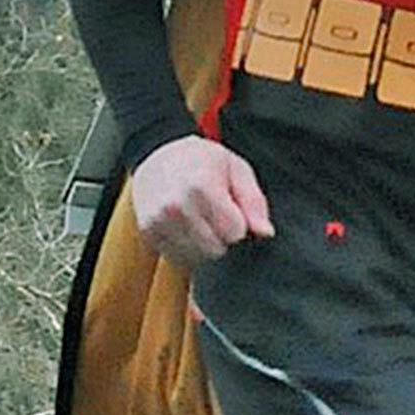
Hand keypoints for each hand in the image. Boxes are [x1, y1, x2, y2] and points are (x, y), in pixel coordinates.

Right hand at [129, 134, 273, 268]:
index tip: (230, 208)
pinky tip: (185, 227)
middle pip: (216, 250)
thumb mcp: (235, 169)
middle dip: (221, 237)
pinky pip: (178, 258)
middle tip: (214, 214)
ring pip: (197, 258)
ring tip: (199, 220)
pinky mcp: (148, 232)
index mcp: (201, 187)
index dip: (238, 223)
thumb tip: (266, 233)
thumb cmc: (202, 161)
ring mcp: (158, 221)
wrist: (157, 156)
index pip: (235, 233)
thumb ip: (254, 202)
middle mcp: (175, 206)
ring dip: (204, 246)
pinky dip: (186, 248)